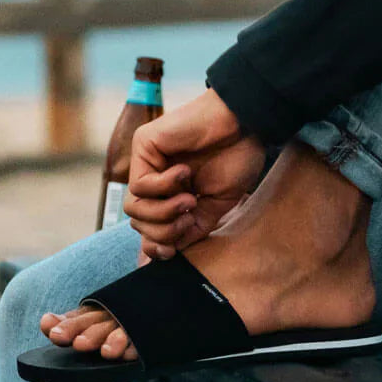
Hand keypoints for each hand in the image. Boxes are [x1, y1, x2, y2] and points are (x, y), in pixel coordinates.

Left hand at [124, 88, 265, 258]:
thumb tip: (163, 256)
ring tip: (189, 199)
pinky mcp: (143, 145)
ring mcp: (147, 162)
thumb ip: (190, 230)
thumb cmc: (237, 157)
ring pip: (133, 208)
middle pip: (138, 223)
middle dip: (164, 229)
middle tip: (191, 213)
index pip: (147, 229)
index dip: (154, 247)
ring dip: (163, 211)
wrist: (247, 125)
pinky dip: (165, 185)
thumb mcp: (214, 206)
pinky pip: (139, 185)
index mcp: (172, 194)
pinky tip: (184, 172)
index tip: (171, 253)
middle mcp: (155, 178)